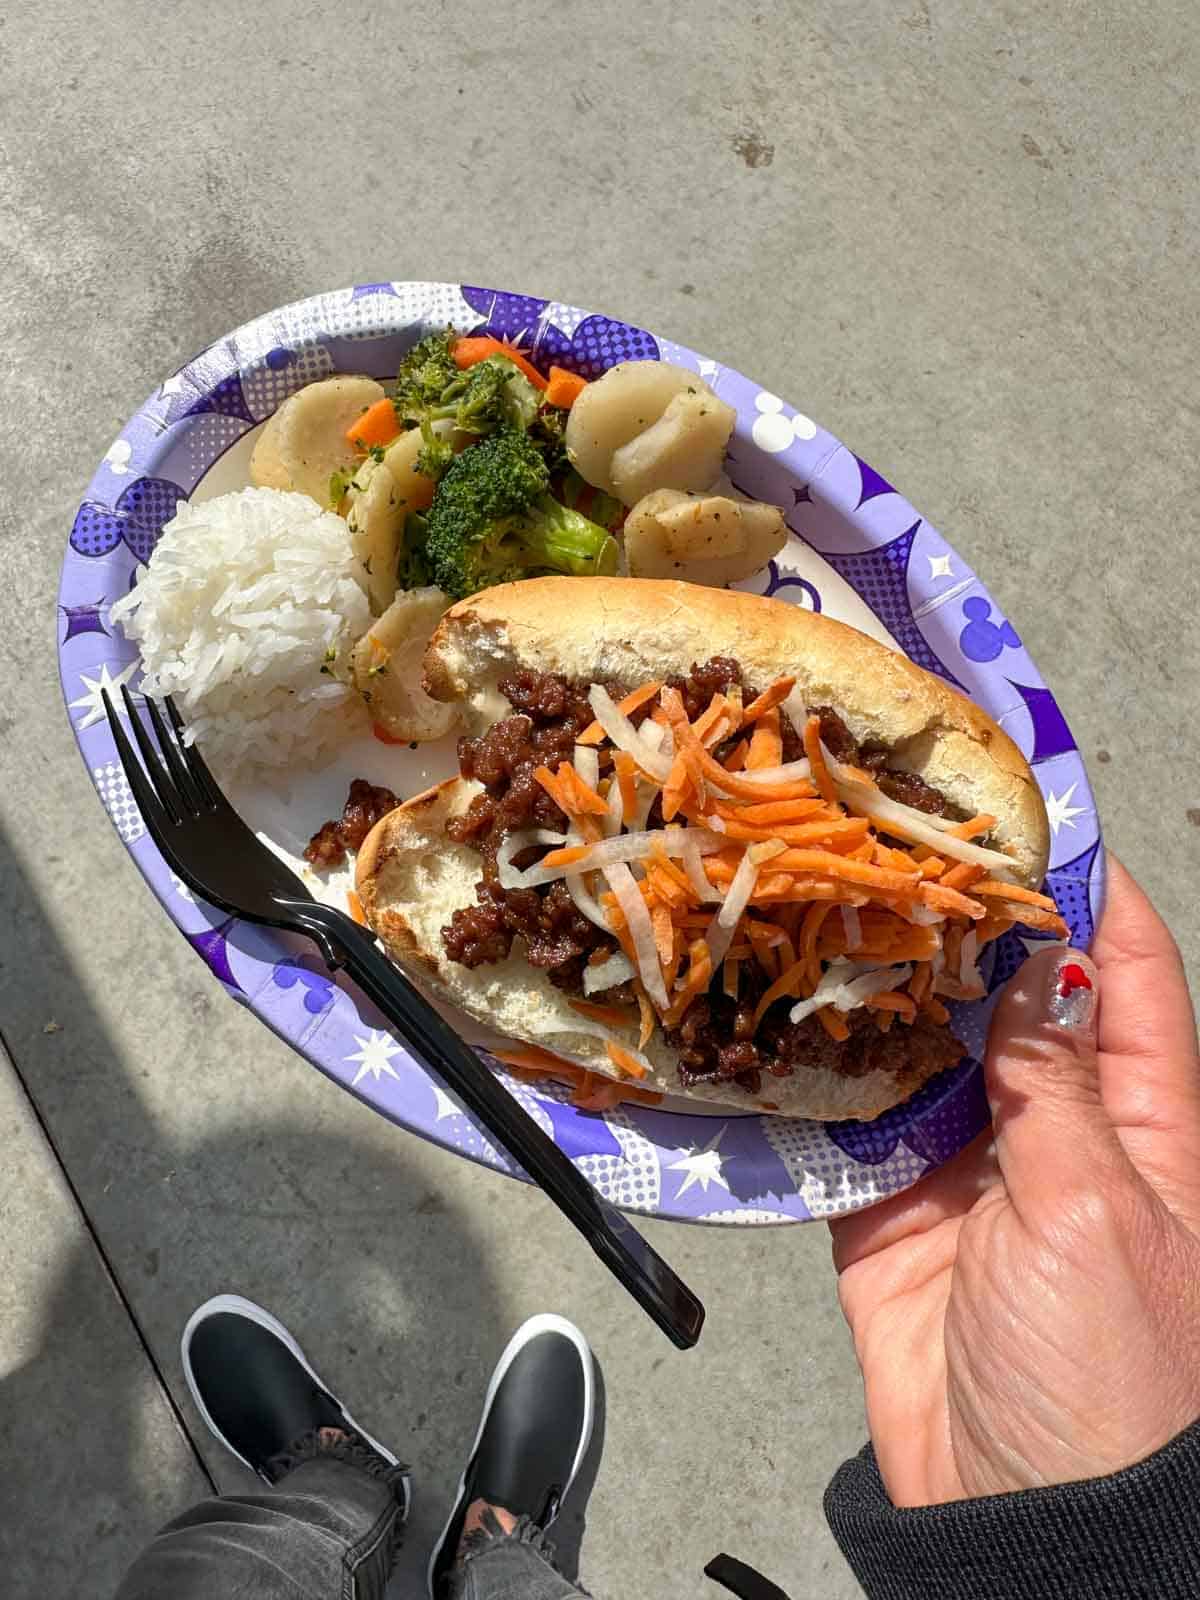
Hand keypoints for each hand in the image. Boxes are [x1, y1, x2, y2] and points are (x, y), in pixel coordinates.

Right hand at [830, 854, 1199, 1505]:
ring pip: (920, 1050)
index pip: (1124, 972)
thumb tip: (1031, 966)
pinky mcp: (889, 1217)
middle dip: (961, 926)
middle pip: (1008, 997)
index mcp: (1148, 1123)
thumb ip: (1053, 1084)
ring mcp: (970, 1171)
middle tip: (894, 847)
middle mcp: (1059, 1131)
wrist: (1028, 1528)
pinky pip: (848, 1128)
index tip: (1030, 809)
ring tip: (827, 912)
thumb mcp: (1098, 1210)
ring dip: (881, 994)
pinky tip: (785, 1024)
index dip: (1082, 888)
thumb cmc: (1111, 1381)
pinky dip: (818, 1081)